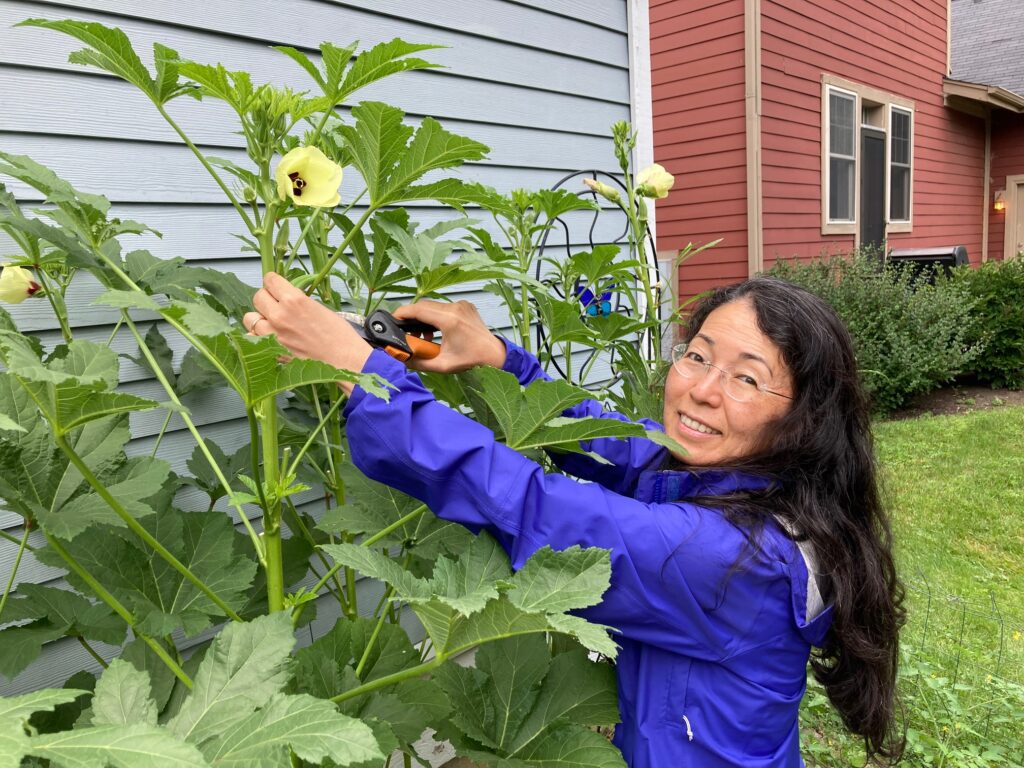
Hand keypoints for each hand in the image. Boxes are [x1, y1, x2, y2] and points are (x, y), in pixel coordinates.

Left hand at [244, 272, 372, 393]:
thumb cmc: (338, 334)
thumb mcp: (318, 307)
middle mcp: (280, 315)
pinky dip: (257, 337)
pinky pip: (252, 339)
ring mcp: (273, 334)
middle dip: (266, 298)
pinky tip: (268, 337)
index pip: (269, 279)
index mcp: (294, 300)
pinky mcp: (272, 351)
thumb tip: (283, 297)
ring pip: (250, 318)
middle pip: (257, 296)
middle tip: (275, 303)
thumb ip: (296, 301)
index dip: (273, 282)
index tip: (276, 286)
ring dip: (259, 317)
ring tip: (270, 321)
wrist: (344, 359)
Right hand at [392, 300, 505, 372]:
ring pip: (433, 306)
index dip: (402, 313)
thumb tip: (400, 358)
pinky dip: (434, 316)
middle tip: (405, 332)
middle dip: (411, 317)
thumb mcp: (442, 365)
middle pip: (424, 306)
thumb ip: (418, 363)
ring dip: (423, 318)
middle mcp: (456, 308)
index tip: (392, 320)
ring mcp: (461, 304)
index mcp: (450, 320)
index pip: (418, 309)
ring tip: (422, 335)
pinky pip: (443, 307)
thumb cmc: (471, 360)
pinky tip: (435, 331)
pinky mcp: (465, 305)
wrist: (494, 354)